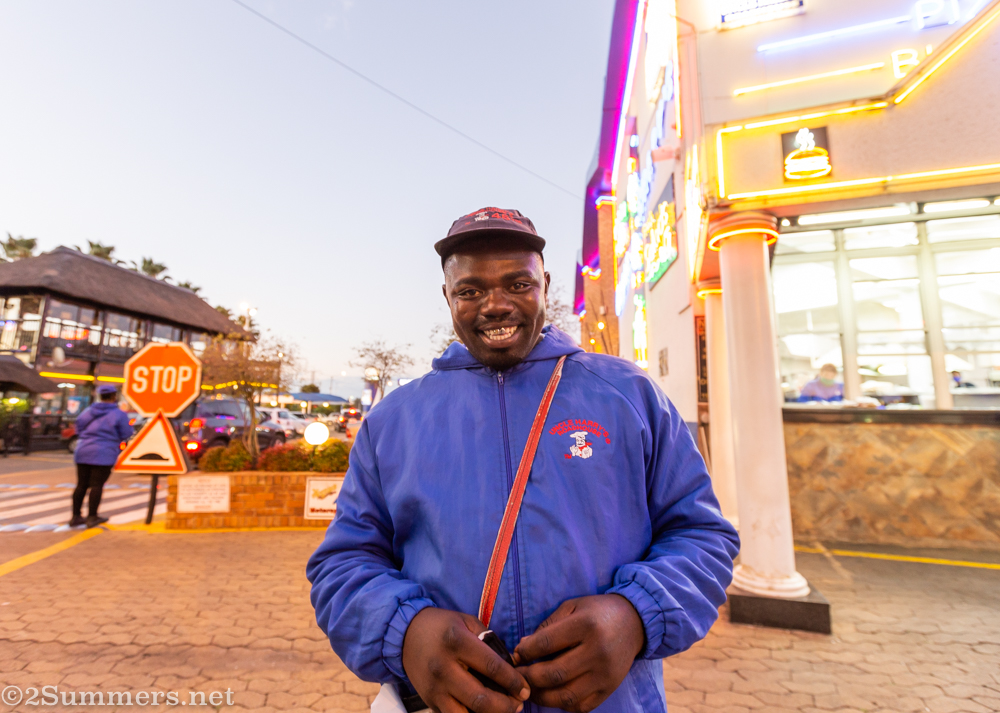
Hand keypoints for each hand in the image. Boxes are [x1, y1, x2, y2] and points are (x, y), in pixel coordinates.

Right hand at [402, 608, 529, 712]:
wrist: (405, 634)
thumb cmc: (442, 626)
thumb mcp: (467, 622)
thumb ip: (489, 641)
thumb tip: (510, 665)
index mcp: (457, 642)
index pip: (492, 667)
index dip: (513, 681)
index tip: (525, 689)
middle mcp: (444, 667)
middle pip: (481, 698)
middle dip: (505, 706)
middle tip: (519, 705)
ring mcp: (434, 688)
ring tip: (504, 711)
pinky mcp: (429, 701)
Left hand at [512, 595, 643, 712]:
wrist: (634, 622)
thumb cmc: (597, 612)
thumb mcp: (572, 607)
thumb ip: (547, 626)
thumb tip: (522, 649)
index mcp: (586, 625)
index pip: (546, 644)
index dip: (525, 652)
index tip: (516, 654)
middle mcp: (597, 652)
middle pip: (554, 674)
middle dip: (528, 677)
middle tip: (516, 675)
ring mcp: (605, 674)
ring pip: (566, 696)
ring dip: (541, 696)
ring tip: (529, 688)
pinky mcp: (609, 689)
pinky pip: (581, 706)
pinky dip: (562, 704)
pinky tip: (552, 694)